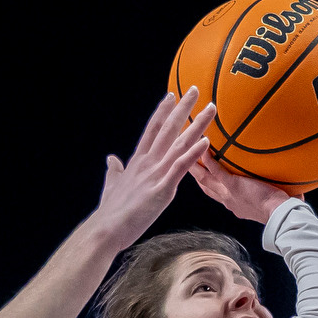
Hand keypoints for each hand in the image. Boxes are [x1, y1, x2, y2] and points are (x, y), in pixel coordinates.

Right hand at [92, 90, 217, 249]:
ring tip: (210, 109)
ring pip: (179, 143)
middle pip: (168, 128)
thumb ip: (114, 170)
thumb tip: (111, 159)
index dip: (163, 111)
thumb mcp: (111, 184)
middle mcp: (147, 162)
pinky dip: (194, 153)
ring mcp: (155, 173)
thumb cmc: (110, 210)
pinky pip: (181, 166)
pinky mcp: (163, 188)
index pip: (152, 129)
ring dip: (196, 124)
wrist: (106, 228)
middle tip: (194, 89)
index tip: (172, 96)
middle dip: (182, 108)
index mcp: (137, 161)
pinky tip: (206, 142)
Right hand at [190, 154, 293, 224]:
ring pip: (205, 179)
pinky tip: (202, 147)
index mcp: (236, 206)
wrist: (279, 216)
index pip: (218, 194)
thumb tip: (298, 191)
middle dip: (197, 176)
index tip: (203, 176)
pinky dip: (208, 158)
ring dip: (195, 166)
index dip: (209, 185)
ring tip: (185, 153)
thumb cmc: (283, 212)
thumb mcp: (276, 202)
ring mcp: (229, 193)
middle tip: (186, 163)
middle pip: (206, 187)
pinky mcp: (233, 185)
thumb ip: (280, 194)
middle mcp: (229, 201)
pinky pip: (215, 169)